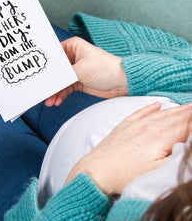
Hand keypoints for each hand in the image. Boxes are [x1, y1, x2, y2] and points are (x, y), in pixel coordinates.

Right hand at [45, 37, 127, 105]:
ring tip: (49, 101)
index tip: (36, 74)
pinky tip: (57, 101)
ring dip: (54, 91)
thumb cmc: (106, 69)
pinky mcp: (78, 81)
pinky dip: (61, 95)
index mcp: (73, 47)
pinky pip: (65, 88)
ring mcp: (75, 70)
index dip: (45, 64)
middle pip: (55, 69)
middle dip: (49, 81)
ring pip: (59, 81)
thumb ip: (63, 74)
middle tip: (41, 90)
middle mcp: (72, 57)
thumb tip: (48, 79)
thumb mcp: (81, 69)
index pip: (53, 54)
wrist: (123, 82)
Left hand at [65, 102, 191, 194]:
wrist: (97, 170)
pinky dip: (149, 108)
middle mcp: (148, 127)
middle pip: (174, 117)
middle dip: (188, 111)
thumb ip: (176, 155)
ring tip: (187, 105)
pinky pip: (139, 113)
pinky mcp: (123, 127)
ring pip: (159, 113)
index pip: (185, 125)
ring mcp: (134, 125)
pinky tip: (156, 104)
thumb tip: (186, 143)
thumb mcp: (158, 170)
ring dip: (174, 108)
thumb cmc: (127, 174)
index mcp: (160, 137)